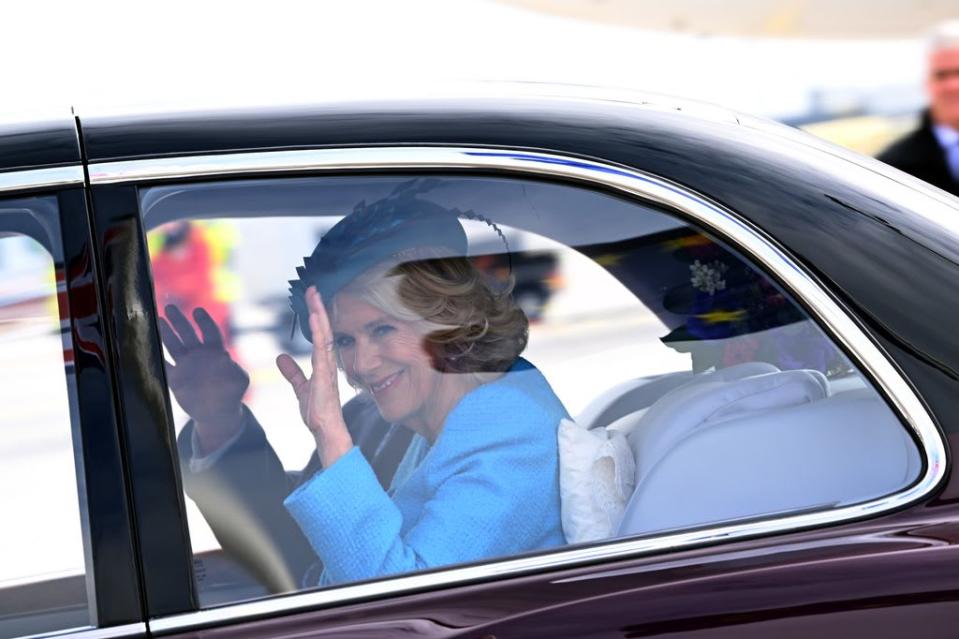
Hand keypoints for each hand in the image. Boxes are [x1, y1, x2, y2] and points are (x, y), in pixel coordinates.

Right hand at [159, 305, 248, 454]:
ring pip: (174, 346)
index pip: (210, 332)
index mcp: (215, 352)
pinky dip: (156, 359)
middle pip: (188, 334)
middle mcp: (199, 356)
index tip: (197, 311)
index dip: (204, 321)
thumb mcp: (239, 380)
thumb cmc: (232, 393)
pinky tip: (148, 347)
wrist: (217, 413)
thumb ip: (235, 369)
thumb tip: (226, 356)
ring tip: (158, 320)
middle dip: (179, 321)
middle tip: (170, 307)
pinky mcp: (176, 379)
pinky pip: (164, 366)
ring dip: (166, 334)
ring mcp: (186, 366)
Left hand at [276, 286, 352, 467]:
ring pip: (324, 334)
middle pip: (323, 328)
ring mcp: (328, 367)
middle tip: (312, 288)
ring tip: (314, 296)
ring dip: (319, 314)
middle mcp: (327, 361)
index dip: (316, 315)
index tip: (311, 298)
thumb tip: (280, 357)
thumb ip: (292, 372)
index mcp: (323, 363)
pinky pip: (323, 348)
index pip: (319, 333)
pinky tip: (316, 318)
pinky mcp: (325, 374)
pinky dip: (319, 332)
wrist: (325, 430)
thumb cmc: (318, 412)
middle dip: (318, 308)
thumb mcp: (300, 388)